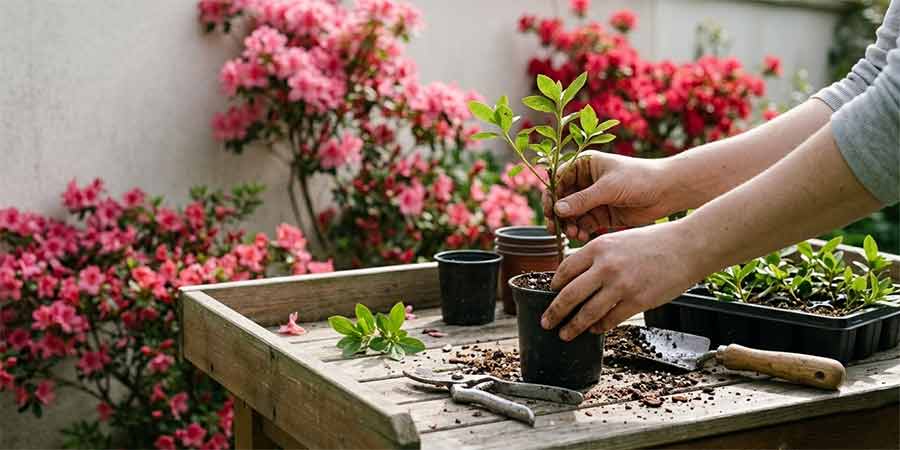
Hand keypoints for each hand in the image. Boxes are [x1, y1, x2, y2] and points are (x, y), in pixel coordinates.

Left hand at [540, 221, 705, 340]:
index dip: (554, 286)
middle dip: (554, 312)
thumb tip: (579, 276)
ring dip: (573, 327)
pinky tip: (594, 330)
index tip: (550, 295)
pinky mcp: (636, 301)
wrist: (687, 246)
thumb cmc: (655, 242)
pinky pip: (610, 320)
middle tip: (546, 322)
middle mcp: (605, 266)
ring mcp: (620, 285)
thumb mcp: (619, 240)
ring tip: (565, 334)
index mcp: (598, 247)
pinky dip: (599, 327)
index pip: (565, 270)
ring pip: (587, 313)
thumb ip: (598, 257)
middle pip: (569, 295)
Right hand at [542, 151, 673, 241]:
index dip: (551, 195)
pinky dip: (579, 231)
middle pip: (561, 199)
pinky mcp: (601, 214)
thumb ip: (582, 200)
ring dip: (568, 225)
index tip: (551, 211)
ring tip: (574, 234)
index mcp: (584, 164)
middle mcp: (585, 181)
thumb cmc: (640, 178)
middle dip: (558, 215)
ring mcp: (592, 199)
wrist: (667, 191)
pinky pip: (583, 224)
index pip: (558, 179)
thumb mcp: (609, 187)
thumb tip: (558, 210)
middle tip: (556, 229)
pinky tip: (581, 236)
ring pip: (570, 214)